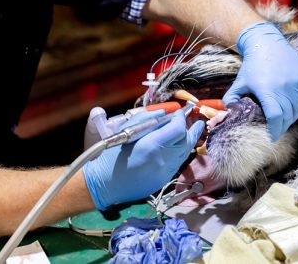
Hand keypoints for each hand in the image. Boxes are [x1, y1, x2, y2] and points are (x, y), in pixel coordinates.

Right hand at [83, 110, 203, 210]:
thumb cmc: (111, 155)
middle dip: (189, 129)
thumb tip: (163, 113)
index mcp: (151, 145)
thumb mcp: (126, 131)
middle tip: (191, 120)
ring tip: (193, 130)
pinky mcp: (163, 181)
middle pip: (186, 141)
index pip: (178, 129)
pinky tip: (177, 145)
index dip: (180, 118)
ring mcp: (165, 173)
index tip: (179, 112)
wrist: (104, 184)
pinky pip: (177, 163)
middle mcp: (162, 160)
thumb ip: (146, 119)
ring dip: (187, 140)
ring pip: (184, 153)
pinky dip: (179, 152)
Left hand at [223, 21, 297, 140]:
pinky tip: (289, 111)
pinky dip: (296, 108)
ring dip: (290, 119)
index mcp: (267, 90)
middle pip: (287, 116)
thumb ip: (231, 98)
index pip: (275, 117)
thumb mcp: (239, 81)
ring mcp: (296, 84)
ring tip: (282, 123)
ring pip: (296, 109)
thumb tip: (229, 112)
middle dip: (281, 127)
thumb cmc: (251, 65)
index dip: (274, 129)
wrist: (267, 44)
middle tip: (275, 132)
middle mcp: (284, 88)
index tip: (270, 136)